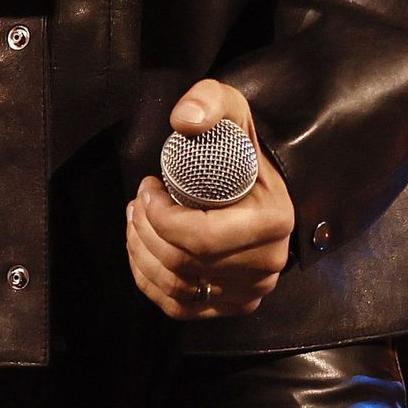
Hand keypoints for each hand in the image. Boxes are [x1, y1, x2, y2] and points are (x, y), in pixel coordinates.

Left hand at [125, 79, 294, 319]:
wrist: (260, 181)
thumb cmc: (240, 146)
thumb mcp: (230, 109)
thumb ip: (210, 101)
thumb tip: (185, 122)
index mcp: (272, 222)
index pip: (202, 238)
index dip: (160, 217)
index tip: (147, 187)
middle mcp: (268, 264)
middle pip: (186, 265)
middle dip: (146, 232)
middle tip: (136, 202)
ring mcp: (252, 290)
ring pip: (179, 289)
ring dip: (143, 255)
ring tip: (135, 221)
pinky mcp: (233, 305)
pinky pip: (181, 307)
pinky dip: (150, 283)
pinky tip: (141, 251)